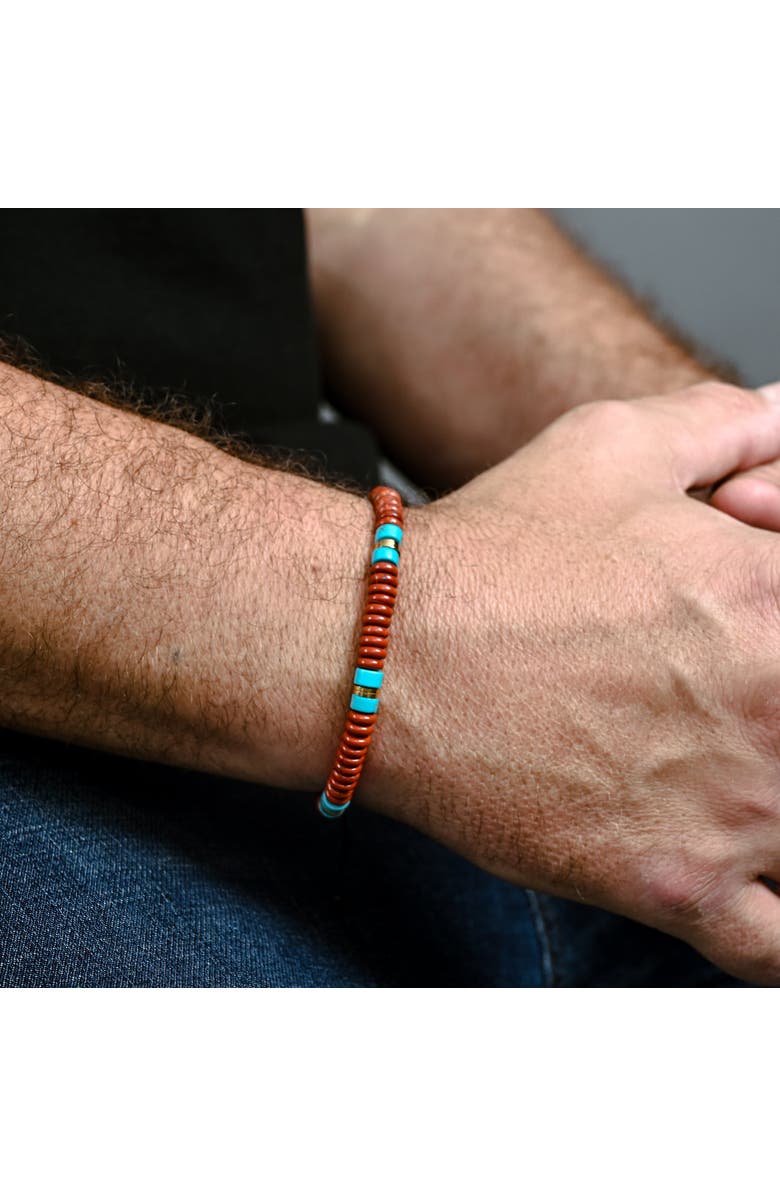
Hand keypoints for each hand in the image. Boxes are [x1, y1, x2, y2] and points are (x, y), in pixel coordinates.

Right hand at [366, 382, 779, 983]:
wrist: (388, 652)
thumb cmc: (499, 550)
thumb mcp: (621, 442)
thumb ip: (733, 422)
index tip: (759, 641)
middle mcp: (778, 709)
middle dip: (779, 709)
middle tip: (736, 703)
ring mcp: (735, 809)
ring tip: (739, 778)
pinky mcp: (674, 885)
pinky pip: (778, 952)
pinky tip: (757, 884)